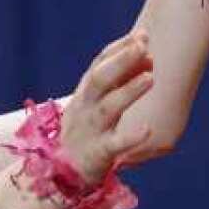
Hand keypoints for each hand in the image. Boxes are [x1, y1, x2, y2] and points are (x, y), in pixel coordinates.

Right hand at [59, 31, 154, 183]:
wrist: (58, 174)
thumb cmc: (85, 133)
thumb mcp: (96, 103)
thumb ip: (120, 80)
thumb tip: (148, 56)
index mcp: (85, 93)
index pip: (100, 64)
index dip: (120, 48)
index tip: (142, 35)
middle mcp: (85, 107)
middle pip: (100, 79)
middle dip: (121, 61)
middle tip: (143, 45)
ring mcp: (90, 130)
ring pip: (108, 107)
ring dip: (128, 91)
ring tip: (150, 77)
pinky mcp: (97, 154)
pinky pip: (114, 145)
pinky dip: (130, 137)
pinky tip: (148, 129)